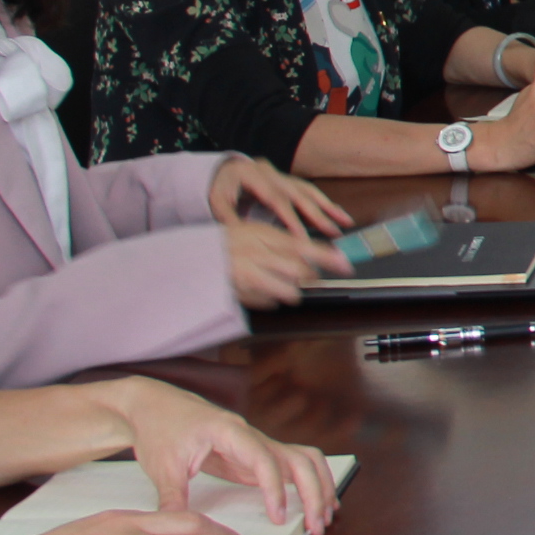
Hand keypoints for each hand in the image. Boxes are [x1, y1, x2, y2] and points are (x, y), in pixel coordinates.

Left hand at [98, 375, 339, 534]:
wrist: (156, 405)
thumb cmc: (160, 428)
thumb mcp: (161, 466)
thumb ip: (172, 499)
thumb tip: (179, 532)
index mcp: (230, 432)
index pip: (265, 460)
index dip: (275, 489)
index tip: (279, 517)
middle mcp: (253, 435)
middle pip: (301, 458)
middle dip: (315, 491)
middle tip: (316, 526)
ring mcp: (258, 444)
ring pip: (305, 460)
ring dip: (320, 487)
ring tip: (324, 517)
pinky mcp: (255, 455)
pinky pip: (293, 466)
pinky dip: (309, 484)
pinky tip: (314, 504)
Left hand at [204, 158, 349, 243]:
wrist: (222, 168)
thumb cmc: (219, 187)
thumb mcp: (216, 201)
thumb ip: (227, 217)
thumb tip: (240, 236)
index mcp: (253, 176)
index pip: (275, 200)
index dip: (290, 219)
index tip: (302, 238)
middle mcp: (272, 173)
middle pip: (298, 194)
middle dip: (317, 214)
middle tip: (333, 232)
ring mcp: (282, 175)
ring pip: (308, 190)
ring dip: (328, 207)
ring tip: (344, 222)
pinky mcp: (288, 180)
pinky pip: (309, 190)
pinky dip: (325, 202)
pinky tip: (338, 213)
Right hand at [220, 214, 349, 307]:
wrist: (189, 260)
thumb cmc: (225, 244)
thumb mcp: (252, 232)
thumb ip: (280, 241)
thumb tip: (311, 253)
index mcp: (260, 235)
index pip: (302, 246)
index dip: (327, 256)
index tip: (345, 264)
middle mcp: (255, 254)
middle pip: (299, 270)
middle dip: (309, 277)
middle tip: (309, 277)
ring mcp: (246, 276)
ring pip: (287, 290)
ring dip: (291, 291)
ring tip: (281, 284)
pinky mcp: (239, 294)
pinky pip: (269, 302)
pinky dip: (271, 299)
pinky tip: (261, 290)